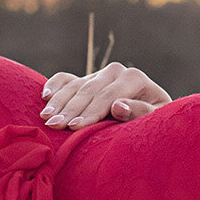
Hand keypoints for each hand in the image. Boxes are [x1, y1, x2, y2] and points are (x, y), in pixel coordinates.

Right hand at [39, 62, 171, 127]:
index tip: (75, 127)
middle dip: (70, 109)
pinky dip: (54, 85)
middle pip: (88, 91)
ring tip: (46, 118)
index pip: (108, 95)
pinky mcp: (84, 80)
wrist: (149, 117)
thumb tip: (117, 105)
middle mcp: (115, 71)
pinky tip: (44, 96)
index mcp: (134, 78)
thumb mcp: (155, 121)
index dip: (91, 111)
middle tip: (54, 125)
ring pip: (74, 86)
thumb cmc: (153, 123)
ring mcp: (98, 74)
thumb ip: (140, 112)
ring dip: (58, 102)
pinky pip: (65, 79)